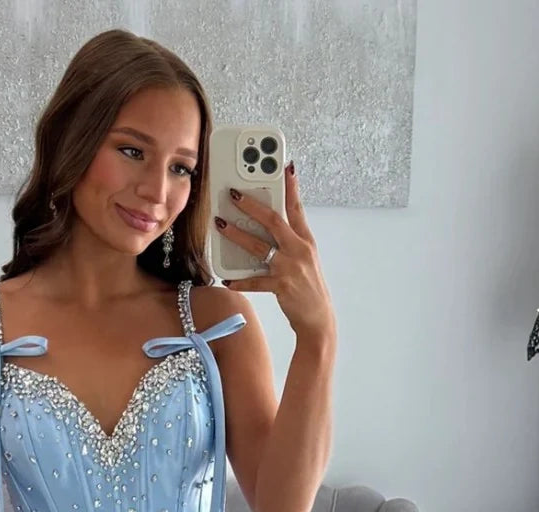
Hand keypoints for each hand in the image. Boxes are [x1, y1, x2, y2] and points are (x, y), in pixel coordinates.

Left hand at [215, 163, 336, 341]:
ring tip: (220, 224)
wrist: (318, 318)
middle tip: (233, 193)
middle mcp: (299, 250)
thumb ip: (290, 241)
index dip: (290, 186)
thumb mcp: (305, 259)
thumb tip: (268, 225)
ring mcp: (290, 267)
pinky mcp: (281, 286)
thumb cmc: (308, 287)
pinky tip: (227, 280)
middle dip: (252, 205)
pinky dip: (240, 281)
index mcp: (306, 240)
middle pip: (274, 220)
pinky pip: (255, 281)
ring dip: (237, 235)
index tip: (284, 166)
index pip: (296, 208)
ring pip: (259, 246)